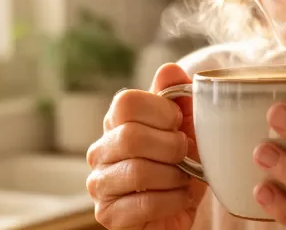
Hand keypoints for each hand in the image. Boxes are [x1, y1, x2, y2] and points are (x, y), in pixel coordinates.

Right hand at [86, 64, 205, 229]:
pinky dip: (172, 200)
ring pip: (138, 172)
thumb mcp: (185, 128)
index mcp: (116, 123)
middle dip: (171, 146)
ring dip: (174, 177)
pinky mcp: (108, 215)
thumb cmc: (179, 166)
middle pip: (131, 136)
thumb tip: (169, 70)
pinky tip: (178, 198)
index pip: (126, 102)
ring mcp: (100, 184)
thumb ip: (177, 97)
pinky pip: (145, 204)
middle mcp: (100, 151)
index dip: (161, 110)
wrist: (177, 211)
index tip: (178, 123)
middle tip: (185, 154)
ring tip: (183, 179)